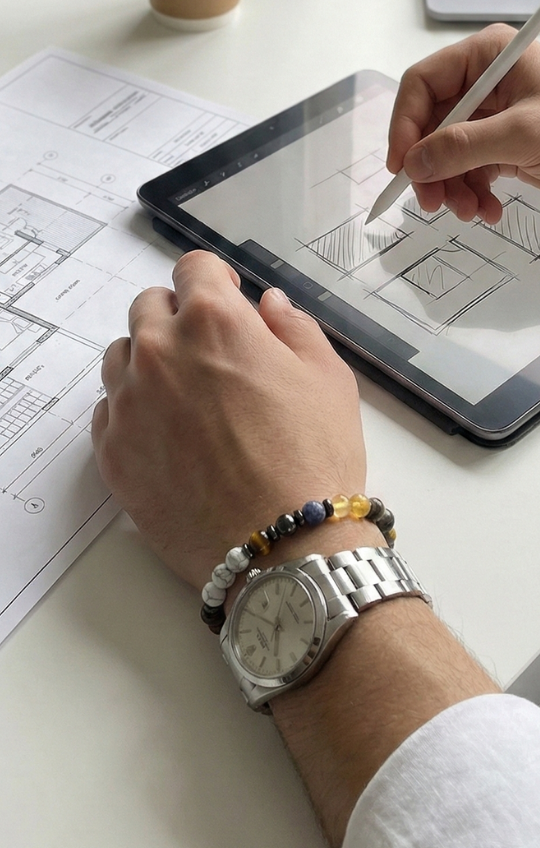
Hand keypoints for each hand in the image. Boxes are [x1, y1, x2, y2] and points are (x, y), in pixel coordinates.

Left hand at [91, 251, 366, 591]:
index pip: (194, 268)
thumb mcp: (329, 381)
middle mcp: (158, 352)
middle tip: (208, 354)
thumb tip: (268, 305)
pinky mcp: (112, 453)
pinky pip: (108, 413)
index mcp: (213, 321)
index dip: (214, 279)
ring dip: (148, 364)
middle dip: (177, 319)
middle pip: (149, 308)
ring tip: (184, 400)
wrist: (283, 550)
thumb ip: (294, 329)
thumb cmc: (314, 463)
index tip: (224, 295)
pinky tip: (167, 439)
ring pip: (120, 358)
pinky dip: (131, 413)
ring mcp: (127, 404)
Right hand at [387, 23, 539, 222]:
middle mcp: (486, 83)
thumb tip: (415, 163)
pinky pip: (470, 171)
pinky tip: (488, 210)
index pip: (423, 85)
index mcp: (486, 58)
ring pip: (448, 156)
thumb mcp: (519, 134)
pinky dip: (473, 196)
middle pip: (431, 127)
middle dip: (432, 170)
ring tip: (470, 213)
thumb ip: (462, 147)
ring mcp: (494, 116)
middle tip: (432, 203)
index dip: (405, 126)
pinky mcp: (503, 144)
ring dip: (453, 191)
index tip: (402, 167)